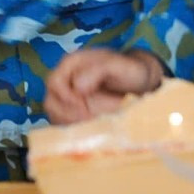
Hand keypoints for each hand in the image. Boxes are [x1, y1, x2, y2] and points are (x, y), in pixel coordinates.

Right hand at [44, 49, 165, 123]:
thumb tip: (77, 86)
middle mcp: (66, 79)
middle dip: (68, 114)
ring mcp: (68, 96)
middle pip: (51, 101)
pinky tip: (90, 129)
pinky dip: (74, 128)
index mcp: (71, 63)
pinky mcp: (73, 111)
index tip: (84, 109)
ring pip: (55, 114)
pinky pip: (64, 123)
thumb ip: (96, 71)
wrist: (142, 82)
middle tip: (89, 121)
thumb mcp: (118, 66)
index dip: (66, 98)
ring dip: (71, 123)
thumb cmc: (130, 71)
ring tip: (91, 126)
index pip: (54, 82)